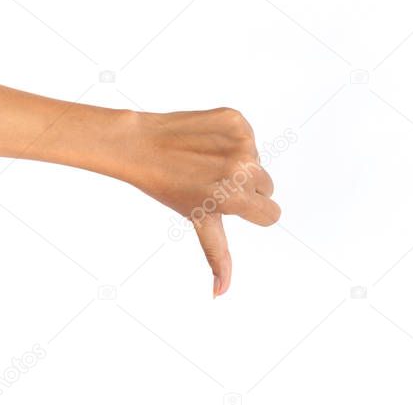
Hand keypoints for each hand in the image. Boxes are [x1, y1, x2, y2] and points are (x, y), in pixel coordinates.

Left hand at [126, 107, 279, 295]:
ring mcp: (241, 141)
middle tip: (213, 182)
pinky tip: (208, 141)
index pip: (271, 214)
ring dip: (239, 161)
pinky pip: (248, 134)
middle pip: (267, 187)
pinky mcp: (236, 119)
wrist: (141, 146)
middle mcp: (243, 169)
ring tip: (207, 160)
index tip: (229, 204)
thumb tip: (220, 293)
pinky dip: (232, 137)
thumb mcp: (199, 221)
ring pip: (257, 160)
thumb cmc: (169, 187)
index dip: (252, 212)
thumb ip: (218, 255)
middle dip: (246, 187)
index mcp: (235, 198)